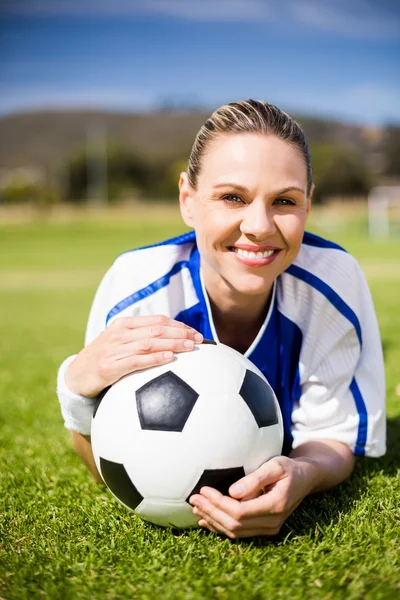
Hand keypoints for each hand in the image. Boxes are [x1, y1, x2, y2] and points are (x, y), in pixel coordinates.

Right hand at [65, 314, 202, 397]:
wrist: (75, 376)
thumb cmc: (103, 359)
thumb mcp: (119, 343)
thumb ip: (141, 339)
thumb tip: (172, 341)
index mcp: (123, 324)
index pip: (156, 320)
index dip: (178, 325)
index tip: (195, 332)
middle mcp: (119, 334)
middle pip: (156, 329)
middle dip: (180, 333)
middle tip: (200, 340)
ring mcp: (113, 349)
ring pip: (149, 343)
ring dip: (172, 344)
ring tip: (190, 347)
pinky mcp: (109, 367)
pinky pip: (136, 361)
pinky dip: (154, 358)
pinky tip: (169, 358)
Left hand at [189, 455, 318, 538]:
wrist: (305, 479)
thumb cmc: (289, 468)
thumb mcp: (275, 465)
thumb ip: (255, 479)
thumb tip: (232, 492)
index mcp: (275, 506)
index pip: (240, 512)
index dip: (219, 503)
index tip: (204, 490)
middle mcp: (272, 523)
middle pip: (234, 524)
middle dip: (211, 512)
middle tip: (193, 499)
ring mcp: (268, 528)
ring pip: (235, 532)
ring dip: (213, 521)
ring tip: (195, 508)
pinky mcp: (263, 528)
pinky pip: (239, 532)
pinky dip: (220, 527)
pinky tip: (206, 520)